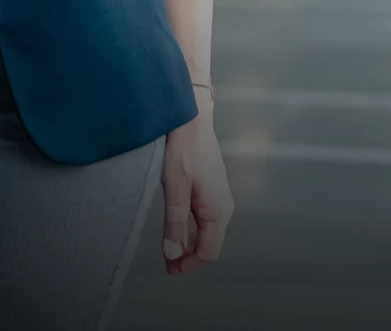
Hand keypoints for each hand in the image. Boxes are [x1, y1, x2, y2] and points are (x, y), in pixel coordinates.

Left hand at [161, 90, 232, 274]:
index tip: (169, 269)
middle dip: (188, 256)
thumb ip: (174, 223)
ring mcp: (219, 199)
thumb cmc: (182, 152)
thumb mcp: (174, 188)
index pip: (209, 252)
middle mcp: (223, 209)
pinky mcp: (211, 190)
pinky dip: (190, 227)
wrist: (191, 121)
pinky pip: (203, 217)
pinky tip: (175, 227)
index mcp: (218, 212)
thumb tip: (172, 255)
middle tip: (166, 264)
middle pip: (208, 244)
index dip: (189, 263)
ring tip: (168, 250)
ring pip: (205, 230)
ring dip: (188, 242)